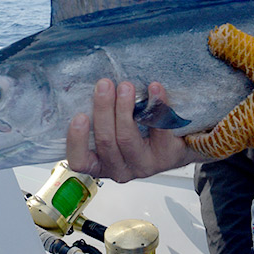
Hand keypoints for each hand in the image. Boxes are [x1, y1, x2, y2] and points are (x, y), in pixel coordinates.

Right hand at [66, 79, 199, 181]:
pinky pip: (159, 130)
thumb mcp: (114, 128)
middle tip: (104, 85)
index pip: (80, 161)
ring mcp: (144, 164)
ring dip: (124, 108)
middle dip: (103, 110)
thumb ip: (102, 115)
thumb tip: (91, 86)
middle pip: (106, 141)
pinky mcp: (166, 156)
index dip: (77, 141)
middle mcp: (120, 169)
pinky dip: (156, 106)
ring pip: (128, 138)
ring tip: (126, 86)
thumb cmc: (138, 132)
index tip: (79, 116)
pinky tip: (154, 89)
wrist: (177, 143)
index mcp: (100, 163)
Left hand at [186, 24, 253, 158]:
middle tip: (206, 114)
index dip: (197, 141)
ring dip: (240, 122)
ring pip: (252, 134)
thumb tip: (214, 37)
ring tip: (233, 103)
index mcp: (247, 126)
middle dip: (217, 129)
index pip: (213, 144)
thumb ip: (239, 48)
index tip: (186, 135)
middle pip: (231, 139)